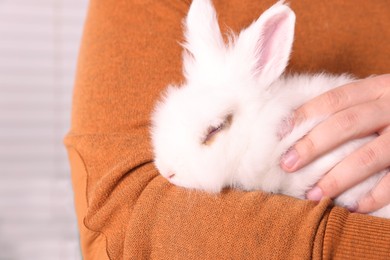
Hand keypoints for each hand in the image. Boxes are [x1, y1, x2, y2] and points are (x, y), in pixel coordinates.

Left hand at [280, 74, 389, 213]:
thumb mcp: (381, 94)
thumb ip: (352, 103)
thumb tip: (298, 122)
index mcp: (381, 87)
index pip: (335, 99)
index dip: (305, 114)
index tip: (280, 132)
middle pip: (345, 125)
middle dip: (312, 146)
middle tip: (287, 164)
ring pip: (368, 156)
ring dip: (337, 178)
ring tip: (313, 194)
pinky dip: (374, 196)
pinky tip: (353, 207)